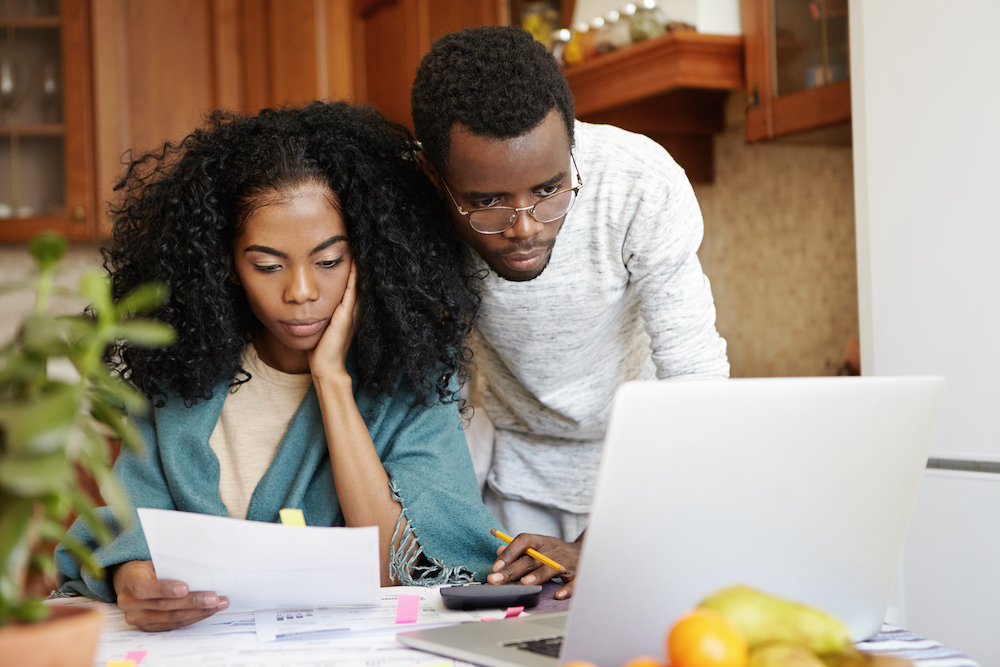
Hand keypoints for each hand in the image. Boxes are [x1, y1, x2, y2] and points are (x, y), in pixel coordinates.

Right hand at [113, 560, 228, 630]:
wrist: (136, 581)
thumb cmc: (153, 568)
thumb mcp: (158, 561)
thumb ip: (172, 566)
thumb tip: (201, 567)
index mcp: (131, 580)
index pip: (143, 588)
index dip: (164, 589)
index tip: (185, 588)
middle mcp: (130, 602)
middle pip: (163, 606)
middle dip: (191, 602)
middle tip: (213, 598)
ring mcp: (138, 618)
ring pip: (171, 618)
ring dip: (198, 612)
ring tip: (218, 604)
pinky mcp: (150, 627)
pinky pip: (174, 624)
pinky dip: (194, 617)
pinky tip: (208, 611)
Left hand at [308, 260, 358, 378]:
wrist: (326, 368)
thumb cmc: (321, 350)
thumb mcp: (322, 327)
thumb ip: (321, 315)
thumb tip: (308, 304)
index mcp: (348, 313)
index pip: (352, 288)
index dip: (353, 272)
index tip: (351, 254)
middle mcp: (353, 311)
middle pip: (357, 284)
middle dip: (358, 266)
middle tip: (359, 246)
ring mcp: (351, 314)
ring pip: (356, 286)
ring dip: (357, 269)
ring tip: (358, 250)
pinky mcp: (345, 317)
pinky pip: (351, 293)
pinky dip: (353, 279)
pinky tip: (353, 265)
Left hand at [487, 533, 581, 599]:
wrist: (584, 552)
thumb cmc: (554, 551)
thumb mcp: (538, 545)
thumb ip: (518, 550)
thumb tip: (499, 551)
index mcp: (540, 541)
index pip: (523, 541)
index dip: (509, 552)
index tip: (495, 566)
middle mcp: (552, 550)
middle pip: (530, 559)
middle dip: (512, 570)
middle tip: (495, 580)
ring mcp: (565, 562)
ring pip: (549, 569)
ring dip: (537, 576)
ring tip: (524, 583)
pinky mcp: (577, 575)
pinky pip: (572, 583)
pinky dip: (566, 589)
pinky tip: (558, 595)